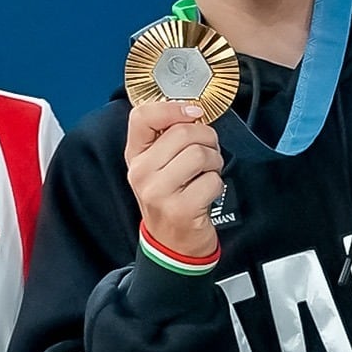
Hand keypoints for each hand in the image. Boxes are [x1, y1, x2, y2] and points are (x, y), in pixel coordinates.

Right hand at [124, 102, 223, 257]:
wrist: (171, 243)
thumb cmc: (171, 197)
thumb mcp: (160, 166)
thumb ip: (169, 137)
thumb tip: (194, 111)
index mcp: (135, 156)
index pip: (143, 116)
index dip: (174, 108)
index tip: (195, 114)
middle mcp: (141, 172)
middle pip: (184, 132)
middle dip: (208, 139)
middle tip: (208, 154)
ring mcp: (158, 192)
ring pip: (200, 154)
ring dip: (214, 162)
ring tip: (206, 174)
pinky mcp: (180, 209)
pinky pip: (212, 180)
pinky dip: (216, 185)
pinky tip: (205, 195)